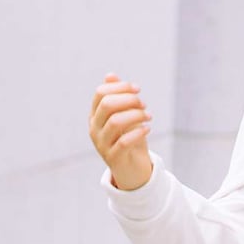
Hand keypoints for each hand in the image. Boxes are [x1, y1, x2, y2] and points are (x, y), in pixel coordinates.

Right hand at [89, 74, 153, 190]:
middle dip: (129, 100)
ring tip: (148, 116)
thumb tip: (110, 75)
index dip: (120, 87)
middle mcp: (94, 128)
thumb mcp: (124, 115)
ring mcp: (101, 144)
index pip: (100, 93)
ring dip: (136, 115)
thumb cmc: (129, 138)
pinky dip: (138, 133)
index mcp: (95, 115)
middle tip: (144, 104)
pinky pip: (123, 142)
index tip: (137, 89)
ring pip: (115, 122)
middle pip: (107, 105)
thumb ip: (117, 97)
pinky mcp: (112, 158)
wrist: (132, 169)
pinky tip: (148, 129)